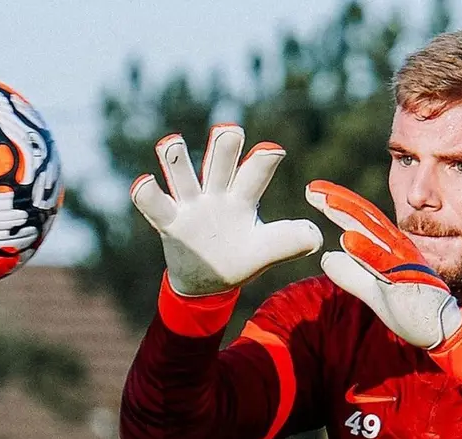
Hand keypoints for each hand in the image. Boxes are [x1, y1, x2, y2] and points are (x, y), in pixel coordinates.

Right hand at [131, 124, 323, 295]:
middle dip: (224, 145)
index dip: (263, 161)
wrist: (207, 283)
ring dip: (175, 157)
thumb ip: (290, 242)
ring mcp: (189, 205)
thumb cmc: (240, 258)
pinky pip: (153, 204)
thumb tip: (317, 237)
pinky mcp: (168, 222)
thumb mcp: (266, 252)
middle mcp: (216, 193)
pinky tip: (144, 183)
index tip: (274, 152)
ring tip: (171, 142)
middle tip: (230, 132)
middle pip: (219, 161)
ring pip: (181, 172)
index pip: (255, 173)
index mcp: (242, 198)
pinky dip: (146, 192)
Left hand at [305, 180, 461, 348]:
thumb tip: (326, 257)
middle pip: (364, 217)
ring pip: (374, 232)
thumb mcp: (373, 289)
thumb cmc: (412, 307)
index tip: (312, 192)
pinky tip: (348, 238)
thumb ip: (351, 274)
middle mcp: (396, 247)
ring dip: (350, 215)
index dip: (337, 203)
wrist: (442, 328)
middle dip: (338, 200)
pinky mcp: (408, 278)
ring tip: (328, 202)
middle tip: (312, 189)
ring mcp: (403, 261)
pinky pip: (384, 263)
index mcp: (389, 247)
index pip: (360, 219)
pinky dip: (366, 249)